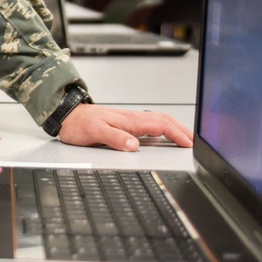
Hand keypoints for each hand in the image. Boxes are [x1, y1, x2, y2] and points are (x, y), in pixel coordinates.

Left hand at [57, 103, 192, 151]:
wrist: (66, 115)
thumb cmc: (79, 124)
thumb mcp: (95, 133)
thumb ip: (115, 139)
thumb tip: (134, 146)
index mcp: (129, 121)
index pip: (161, 125)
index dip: (177, 134)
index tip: (189, 144)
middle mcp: (132, 119)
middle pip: (164, 121)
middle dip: (182, 130)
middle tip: (195, 142)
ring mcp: (129, 120)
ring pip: (158, 121)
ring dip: (175, 128)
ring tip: (185, 139)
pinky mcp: (124, 123)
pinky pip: (150, 124)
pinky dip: (163, 129)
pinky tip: (163, 136)